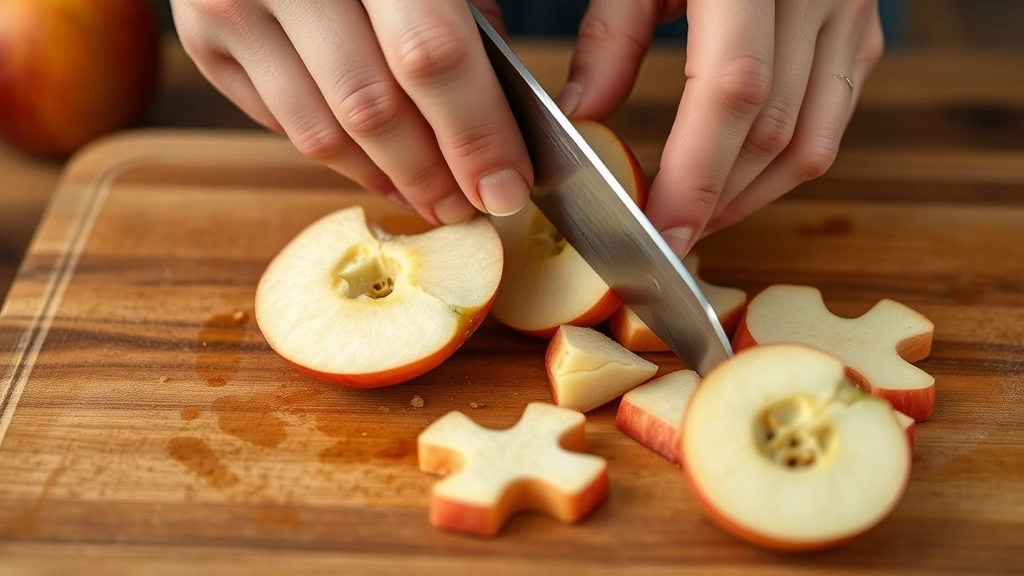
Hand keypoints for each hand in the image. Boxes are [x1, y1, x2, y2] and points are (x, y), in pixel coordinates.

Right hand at [169, 0, 533, 224]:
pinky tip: (378, 168)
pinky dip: (340, 158)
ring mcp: (232, 4)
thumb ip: (468, 17)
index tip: (505, 187)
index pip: (430, 56)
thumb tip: (497, 124)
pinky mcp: (202, 41)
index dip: (474, 134)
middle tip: (468, 205)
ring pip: (322, 132)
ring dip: (386, 179)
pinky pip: (283, 124)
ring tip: (429, 197)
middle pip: (372, 107)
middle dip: (431, 174)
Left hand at [558, 0, 883, 254]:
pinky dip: (785, 161)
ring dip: (753, 195)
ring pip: (815, 139)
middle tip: (667, 238)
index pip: (736, 92)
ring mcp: (851, 12)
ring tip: (700, 222)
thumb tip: (587, 114)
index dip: (698, 173)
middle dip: (718, 199)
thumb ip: (613, 30)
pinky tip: (740, 179)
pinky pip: (833, 116)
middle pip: (776, 131)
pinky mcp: (862, 28)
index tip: (662, 230)